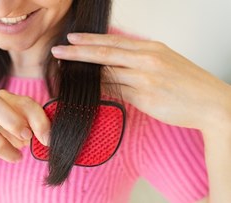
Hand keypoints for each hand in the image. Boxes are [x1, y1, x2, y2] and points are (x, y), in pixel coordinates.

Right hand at [0, 90, 50, 163]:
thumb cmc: (3, 130)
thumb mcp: (22, 125)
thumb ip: (35, 126)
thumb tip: (48, 138)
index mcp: (3, 97)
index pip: (24, 102)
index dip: (38, 121)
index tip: (46, 139)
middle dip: (13, 122)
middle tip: (26, 139)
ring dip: (7, 150)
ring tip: (16, 156)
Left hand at [51, 33, 230, 132]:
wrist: (211, 103)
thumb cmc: (188, 84)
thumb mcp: (165, 62)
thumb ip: (139, 62)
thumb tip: (114, 66)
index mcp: (151, 48)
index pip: (114, 41)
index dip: (90, 40)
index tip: (73, 39)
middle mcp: (146, 59)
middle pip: (105, 52)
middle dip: (78, 51)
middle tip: (59, 49)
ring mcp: (145, 77)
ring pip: (107, 71)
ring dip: (85, 70)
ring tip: (66, 67)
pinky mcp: (144, 96)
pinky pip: (116, 91)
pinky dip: (100, 88)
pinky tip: (88, 87)